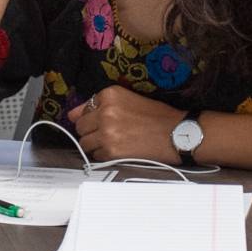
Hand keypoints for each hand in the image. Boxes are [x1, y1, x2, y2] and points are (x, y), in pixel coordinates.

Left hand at [65, 83, 185, 161]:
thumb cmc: (159, 117)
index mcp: (110, 95)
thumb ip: (101, 104)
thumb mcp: (130, 100)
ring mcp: (107, 132)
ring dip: (95, 145)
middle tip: (107, 135)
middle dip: (90, 132)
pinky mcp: (111, 151)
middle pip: (81, 127)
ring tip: (113, 143)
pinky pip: (96, 156)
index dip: (90, 118)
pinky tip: (119, 151)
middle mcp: (105, 111)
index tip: (98, 123)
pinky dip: (104, 156)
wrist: (178, 134)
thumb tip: (73, 114)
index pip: (83, 109)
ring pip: (85, 143)